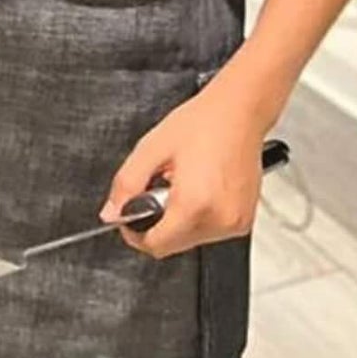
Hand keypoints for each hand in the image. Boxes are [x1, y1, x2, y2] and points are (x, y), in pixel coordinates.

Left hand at [101, 87, 273, 259]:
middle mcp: (220, 219)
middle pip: (173, 244)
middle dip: (158, 221)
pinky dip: (198, 216)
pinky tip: (198, 188)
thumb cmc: (202, 124)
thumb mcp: (151, 149)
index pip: (156, 245)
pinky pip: (210, 231)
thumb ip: (126, 184)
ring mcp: (236, 222)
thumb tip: (111, 212)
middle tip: (160, 186)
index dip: (135, 234)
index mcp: (195, 204)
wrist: (238, 112)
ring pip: (191, 239)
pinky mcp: (245, 220)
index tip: (129, 217)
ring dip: (178, 219)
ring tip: (182, 183)